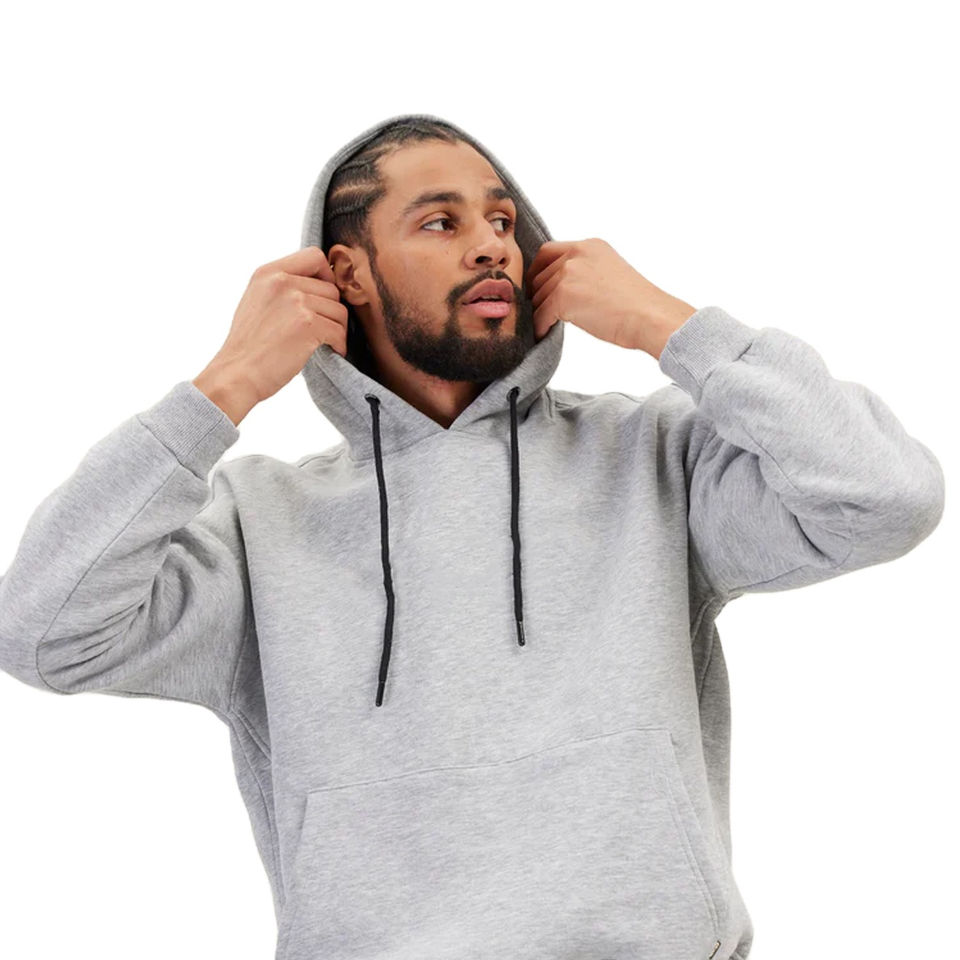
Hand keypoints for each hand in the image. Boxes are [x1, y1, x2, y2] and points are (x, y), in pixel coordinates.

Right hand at [211, 246, 349, 405]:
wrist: (237, 374)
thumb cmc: (249, 346)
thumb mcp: (257, 301)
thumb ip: (283, 287)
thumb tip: (320, 284)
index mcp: (268, 273)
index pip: (314, 256)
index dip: (327, 275)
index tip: (324, 296)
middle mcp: (282, 282)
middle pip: (331, 289)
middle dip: (332, 311)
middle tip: (324, 330)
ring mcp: (296, 301)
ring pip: (339, 310)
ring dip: (337, 329)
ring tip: (325, 342)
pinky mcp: (308, 324)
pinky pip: (339, 331)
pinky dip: (339, 345)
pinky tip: (331, 352)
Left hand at [524, 238, 697, 358]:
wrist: (649, 316)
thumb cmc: (637, 303)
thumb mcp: (611, 271)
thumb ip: (586, 270)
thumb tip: (565, 286)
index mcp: (589, 246)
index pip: (548, 252)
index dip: (538, 270)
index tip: (537, 285)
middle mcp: (576, 254)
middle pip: (541, 275)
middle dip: (539, 294)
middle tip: (541, 310)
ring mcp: (568, 274)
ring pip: (539, 296)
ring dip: (540, 312)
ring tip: (545, 324)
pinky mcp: (562, 296)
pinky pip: (541, 314)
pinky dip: (540, 326)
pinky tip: (544, 333)